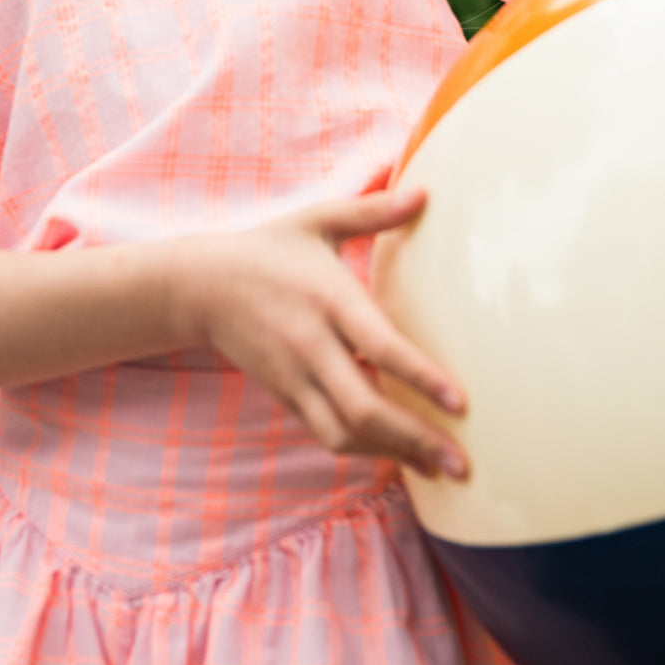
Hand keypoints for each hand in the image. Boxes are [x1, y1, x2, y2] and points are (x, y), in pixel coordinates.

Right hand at [182, 189, 468, 480]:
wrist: (202, 286)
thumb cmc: (271, 249)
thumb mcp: (318, 220)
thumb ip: (373, 211)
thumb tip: (426, 193)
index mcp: (328, 299)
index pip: (379, 346)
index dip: (420, 377)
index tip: (460, 401)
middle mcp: (311, 345)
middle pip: (364, 408)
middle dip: (416, 439)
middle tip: (462, 464)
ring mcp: (295, 377)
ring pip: (344, 432)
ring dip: (393, 455)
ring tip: (440, 470)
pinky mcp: (285, 395)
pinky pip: (326, 434)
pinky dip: (364, 451)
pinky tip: (400, 458)